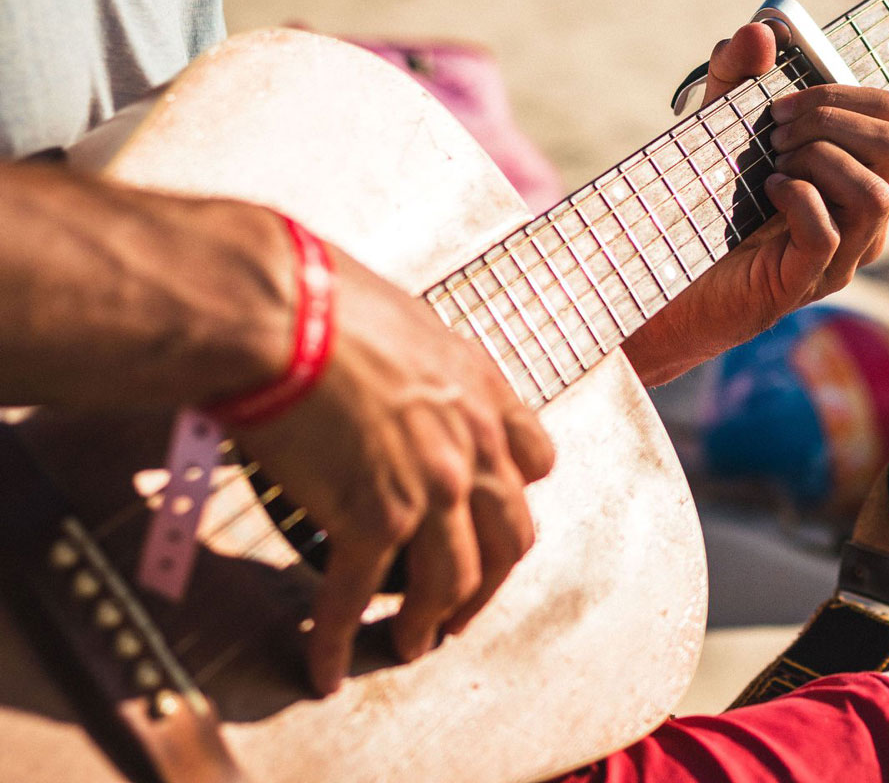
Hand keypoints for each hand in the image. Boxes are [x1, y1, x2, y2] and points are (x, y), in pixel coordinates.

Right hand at [233, 244, 553, 696]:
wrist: (281, 311)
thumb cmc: (326, 299)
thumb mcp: (407, 321)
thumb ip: (422, 365)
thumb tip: (394, 375)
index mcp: (483, 394)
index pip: (532, 463)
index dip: (511, 501)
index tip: (490, 525)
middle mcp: (473, 446)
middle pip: (506, 538)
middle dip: (486, 585)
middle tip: (460, 609)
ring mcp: (430, 487)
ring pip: (453, 580)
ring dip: (431, 622)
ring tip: (410, 646)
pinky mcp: (372, 517)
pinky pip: (357, 597)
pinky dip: (340, 639)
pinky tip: (326, 665)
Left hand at [624, 23, 888, 383]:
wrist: (659, 277)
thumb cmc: (700, 205)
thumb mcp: (715, 124)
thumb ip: (735, 74)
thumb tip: (763, 31)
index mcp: (853, 174)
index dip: (843, 93)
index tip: (780, 102)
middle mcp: (859, 217)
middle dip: (834, 121)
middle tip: (775, 132)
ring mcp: (839, 255)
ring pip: (878, 194)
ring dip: (821, 159)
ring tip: (772, 163)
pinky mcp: (803, 283)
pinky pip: (830, 235)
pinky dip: (799, 199)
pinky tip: (767, 191)